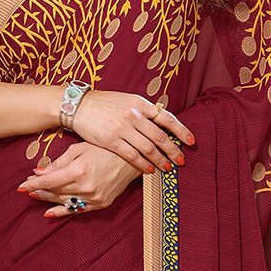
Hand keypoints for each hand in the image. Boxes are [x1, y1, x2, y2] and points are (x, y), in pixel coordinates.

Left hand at [16, 139, 149, 218]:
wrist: (132, 160)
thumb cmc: (105, 149)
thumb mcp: (79, 149)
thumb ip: (58, 163)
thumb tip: (38, 173)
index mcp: (79, 170)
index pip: (49, 181)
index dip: (32, 184)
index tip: (20, 186)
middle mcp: (85, 186)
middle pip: (54, 192)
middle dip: (38, 191)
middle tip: (26, 190)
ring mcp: (94, 198)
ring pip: (64, 201)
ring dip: (47, 200)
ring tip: (35, 196)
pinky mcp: (100, 204)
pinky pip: (77, 210)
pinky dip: (62, 211)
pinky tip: (49, 212)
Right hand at [65, 88, 193, 172]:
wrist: (78, 105)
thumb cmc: (102, 103)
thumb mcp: (126, 100)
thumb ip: (142, 109)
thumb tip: (159, 119)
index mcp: (140, 103)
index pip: (167, 118)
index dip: (181, 130)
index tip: (191, 141)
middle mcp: (135, 115)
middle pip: (161, 136)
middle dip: (174, 150)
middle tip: (181, 160)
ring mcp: (124, 128)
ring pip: (149, 148)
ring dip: (161, 160)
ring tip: (168, 168)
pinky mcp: (112, 140)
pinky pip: (133, 155)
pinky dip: (144, 164)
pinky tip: (150, 170)